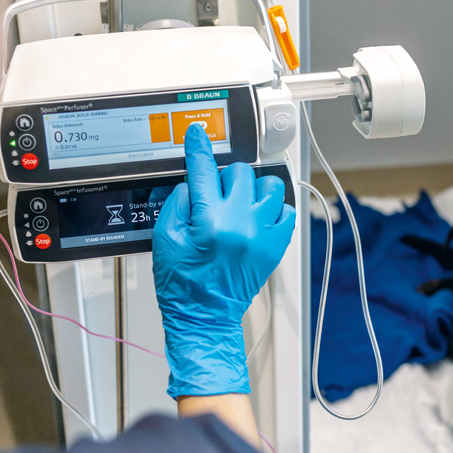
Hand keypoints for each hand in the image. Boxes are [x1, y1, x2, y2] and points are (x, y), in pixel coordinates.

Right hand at [152, 124, 295, 397]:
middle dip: (224, 177)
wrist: (205, 318)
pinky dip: (275, 209)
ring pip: (270, 187)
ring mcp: (262, 235)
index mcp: (209, 222)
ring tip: (240, 203)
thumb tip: (193, 184)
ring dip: (253, 189)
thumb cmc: (183, 285)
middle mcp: (240, 224)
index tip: (198, 134)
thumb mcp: (164, 241)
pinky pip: (287, 213)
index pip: (203, 171)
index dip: (199, 149)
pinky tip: (258, 217)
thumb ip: (177, 205)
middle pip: (239, 173)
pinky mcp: (276, 247)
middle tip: (213, 195)